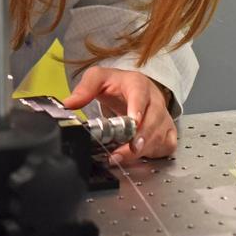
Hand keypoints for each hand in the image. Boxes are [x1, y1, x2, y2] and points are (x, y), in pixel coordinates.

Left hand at [61, 67, 177, 163]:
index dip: (137, 109)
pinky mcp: (167, 130)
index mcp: (138, 84)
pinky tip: (139, 157)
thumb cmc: (116, 84)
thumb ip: (84, 88)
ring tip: (123, 157)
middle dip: (142, 136)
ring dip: (144, 148)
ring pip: (161, 134)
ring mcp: (163, 116)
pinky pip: (167, 144)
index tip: (132, 123)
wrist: (132, 87)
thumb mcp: (98, 78)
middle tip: (129, 149)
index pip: (140, 95)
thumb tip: (68, 104)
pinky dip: (155, 153)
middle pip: (154, 119)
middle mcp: (155, 100)